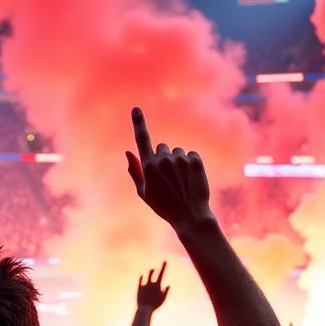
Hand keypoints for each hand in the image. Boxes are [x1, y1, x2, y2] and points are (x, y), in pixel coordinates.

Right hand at [126, 107, 211, 229]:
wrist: (190, 216)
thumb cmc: (164, 206)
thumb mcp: (144, 192)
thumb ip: (135, 171)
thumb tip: (128, 152)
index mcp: (149, 167)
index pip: (142, 139)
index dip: (138, 123)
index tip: (136, 109)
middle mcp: (164, 160)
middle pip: (162, 148)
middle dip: (163, 158)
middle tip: (168, 178)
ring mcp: (181, 160)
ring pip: (177, 152)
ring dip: (178, 162)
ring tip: (181, 181)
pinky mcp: (196, 161)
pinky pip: (191, 155)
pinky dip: (191, 164)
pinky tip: (191, 179)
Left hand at [137, 262, 169, 310]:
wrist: (145, 309)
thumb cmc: (155, 305)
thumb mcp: (163, 299)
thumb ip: (166, 292)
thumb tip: (168, 285)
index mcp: (157, 285)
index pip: (161, 273)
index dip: (163, 266)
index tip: (165, 261)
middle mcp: (151, 283)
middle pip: (154, 272)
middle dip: (159, 268)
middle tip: (161, 264)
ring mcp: (144, 284)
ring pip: (147, 275)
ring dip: (151, 272)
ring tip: (152, 270)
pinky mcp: (139, 287)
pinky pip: (140, 280)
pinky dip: (141, 278)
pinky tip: (142, 276)